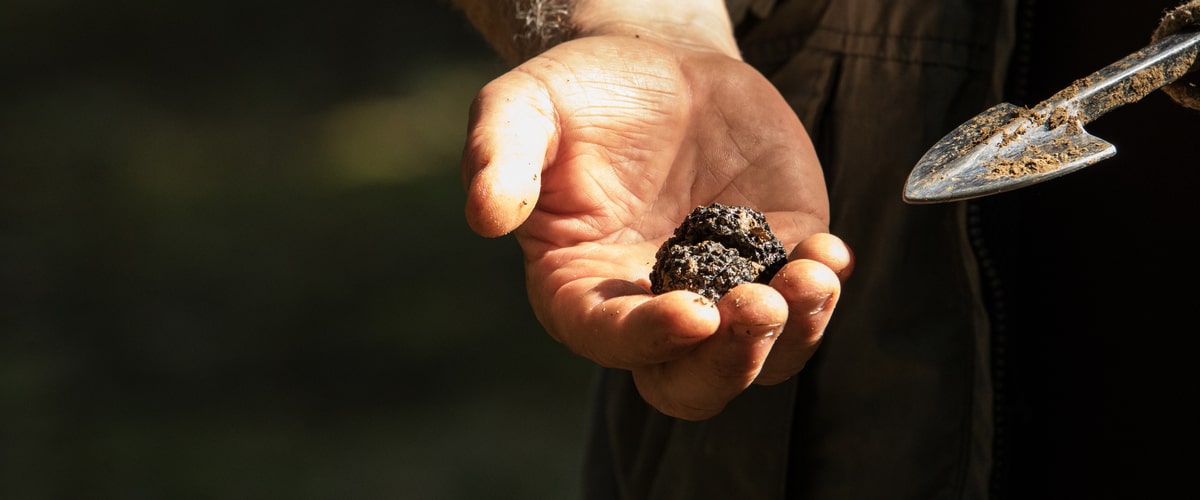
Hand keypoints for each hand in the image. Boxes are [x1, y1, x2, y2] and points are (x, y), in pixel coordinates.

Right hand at [460, 32, 852, 420]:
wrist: (655, 63)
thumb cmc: (578, 94)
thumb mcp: (523, 108)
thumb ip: (499, 157)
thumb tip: (486, 216)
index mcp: (581, 292)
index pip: (613, 340)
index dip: (652, 338)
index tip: (695, 310)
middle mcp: (651, 309)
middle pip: (693, 383)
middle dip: (732, 361)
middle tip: (758, 306)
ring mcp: (720, 288)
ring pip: (763, 356)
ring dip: (794, 330)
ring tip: (812, 274)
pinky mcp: (774, 256)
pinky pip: (805, 300)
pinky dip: (824, 287)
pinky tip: (829, 251)